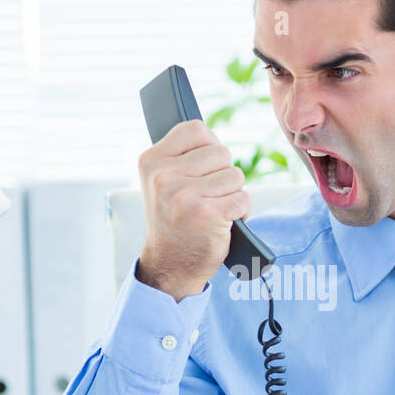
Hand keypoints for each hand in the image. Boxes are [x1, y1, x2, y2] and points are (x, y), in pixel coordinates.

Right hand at [135, 119, 248, 300]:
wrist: (170, 265)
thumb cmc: (174, 220)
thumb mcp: (162, 183)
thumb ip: (181, 156)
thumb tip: (212, 136)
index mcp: (151, 161)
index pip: (196, 129)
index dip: (209, 146)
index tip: (204, 167)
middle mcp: (164, 177)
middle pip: (222, 153)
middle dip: (223, 174)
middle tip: (206, 197)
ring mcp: (185, 196)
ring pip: (235, 176)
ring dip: (232, 194)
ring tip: (213, 210)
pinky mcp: (207, 215)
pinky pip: (243, 198)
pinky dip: (241, 212)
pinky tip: (223, 222)